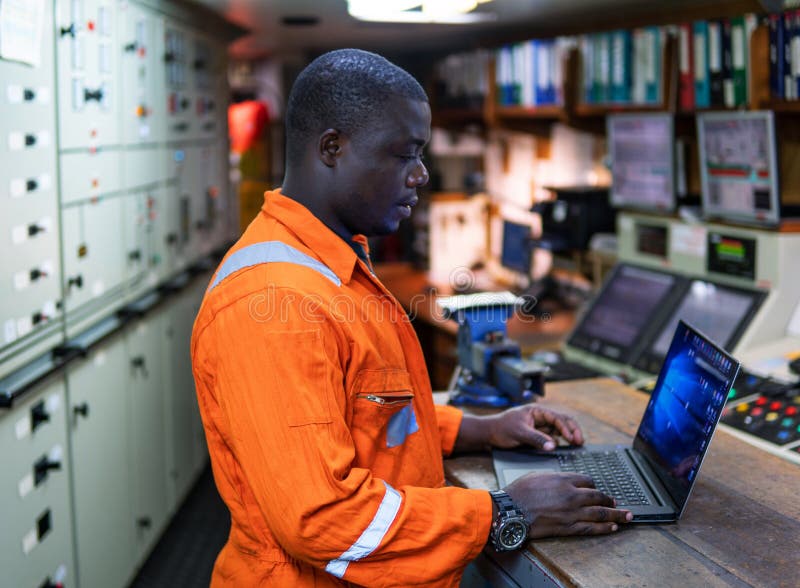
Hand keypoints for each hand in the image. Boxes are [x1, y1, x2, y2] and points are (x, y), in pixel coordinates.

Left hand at [486, 404, 583, 450]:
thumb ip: (536, 439)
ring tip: (576, 445)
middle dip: (572, 430)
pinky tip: (565, 447)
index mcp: (537, 411)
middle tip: (580, 441)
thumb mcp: (519, 433)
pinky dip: (560, 441)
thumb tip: (553, 446)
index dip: (566, 428)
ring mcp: (540, 426)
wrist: (489, 434)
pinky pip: (552, 437)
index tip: (572, 439)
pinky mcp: (538, 435)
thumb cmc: (502, 429)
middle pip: (562, 421)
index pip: (556, 418)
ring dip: (568, 436)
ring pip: (559, 430)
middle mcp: (541, 417)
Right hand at [505, 472, 632, 537]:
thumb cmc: (520, 492)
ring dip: (616, 515)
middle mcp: (571, 495)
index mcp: (564, 480)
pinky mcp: (568, 527)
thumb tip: (564, 480)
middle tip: (618, 503)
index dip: (594, 486)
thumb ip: (556, 477)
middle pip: (599, 497)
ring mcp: (571, 513)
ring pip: (600, 513)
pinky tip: (613, 528)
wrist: (510, 510)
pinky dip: (604, 528)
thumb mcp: (538, 475)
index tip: (596, 489)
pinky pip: (591, 528)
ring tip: (627, 516)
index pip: (588, 481)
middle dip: (611, 500)